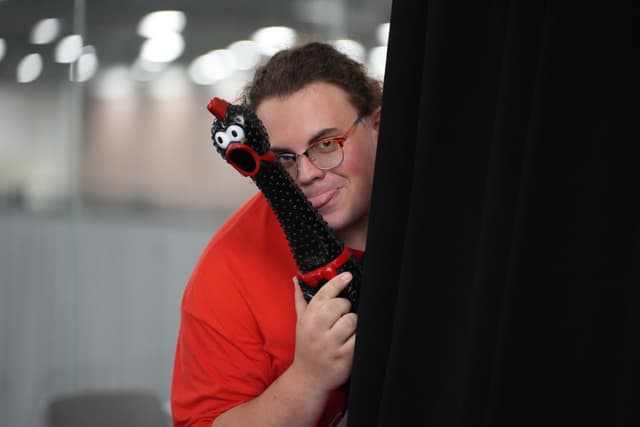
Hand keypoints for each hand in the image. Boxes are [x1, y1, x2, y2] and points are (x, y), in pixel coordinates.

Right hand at [290, 272, 357, 391]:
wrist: (308, 378)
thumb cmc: (306, 347)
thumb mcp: (301, 323)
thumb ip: (301, 300)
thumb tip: (296, 279)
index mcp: (308, 319)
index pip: (324, 294)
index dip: (337, 282)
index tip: (347, 276)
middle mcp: (317, 330)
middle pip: (340, 305)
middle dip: (345, 308)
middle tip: (342, 316)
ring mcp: (331, 344)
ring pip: (352, 320)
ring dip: (353, 324)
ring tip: (346, 332)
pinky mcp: (344, 357)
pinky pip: (359, 338)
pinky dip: (359, 338)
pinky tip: (352, 341)